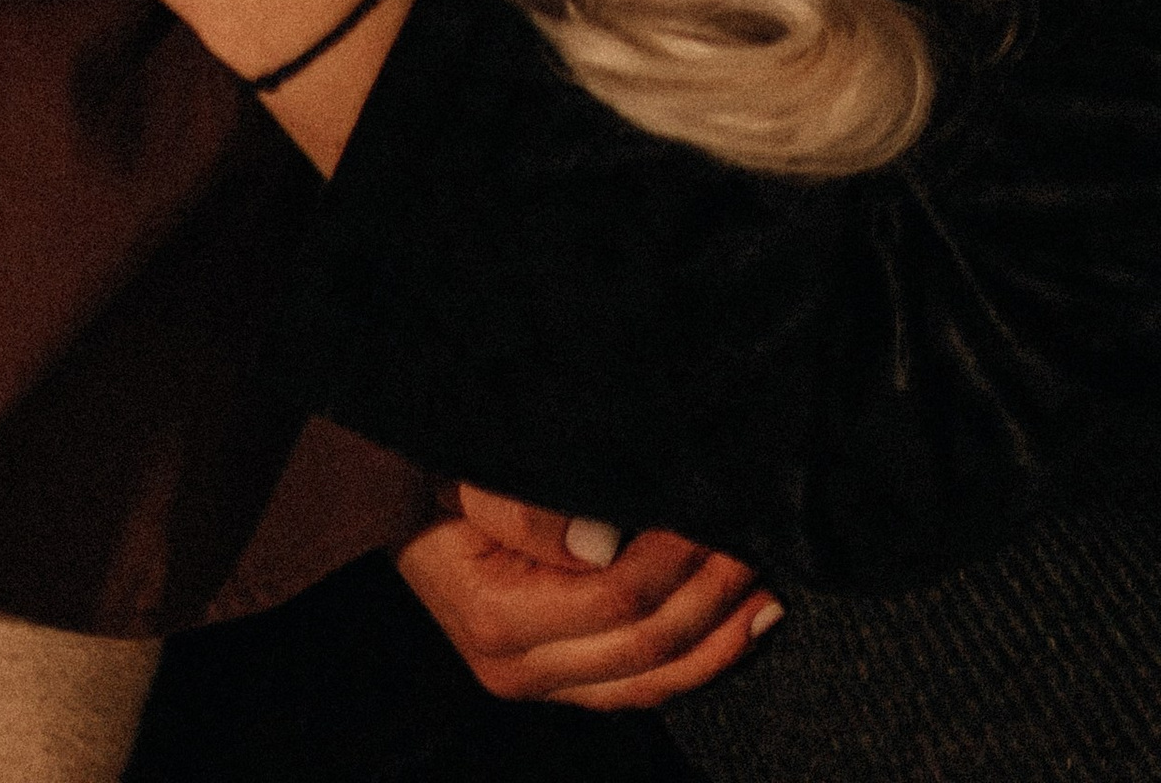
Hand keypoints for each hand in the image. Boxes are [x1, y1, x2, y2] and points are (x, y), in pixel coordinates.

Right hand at [396, 487, 780, 712]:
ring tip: (768, 590)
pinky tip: (741, 628)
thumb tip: (607, 542)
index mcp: (497, 618)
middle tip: (756, 538)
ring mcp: (540, 683)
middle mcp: (519, 669)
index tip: (716, 511)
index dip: (676, 560)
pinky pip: (639, 687)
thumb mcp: (469, 473)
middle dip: (712, 597)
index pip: (614, 599)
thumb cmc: (436, 474)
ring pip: (651, 682)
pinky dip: (698, 661)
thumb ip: (526, 507)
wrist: (392, 504)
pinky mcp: (558, 678)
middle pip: (644, 648)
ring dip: (719, 638)